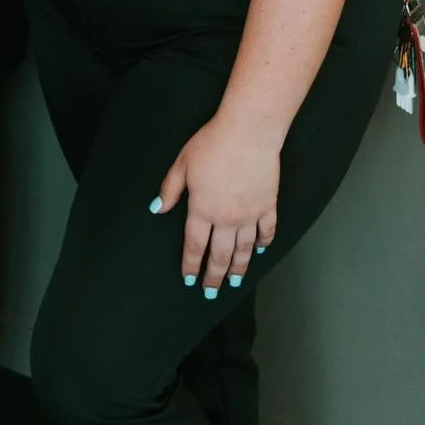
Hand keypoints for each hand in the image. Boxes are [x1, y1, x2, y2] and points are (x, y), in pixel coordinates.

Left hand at [153, 114, 279, 294]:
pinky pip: (266, 232)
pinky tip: (259, 252)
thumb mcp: (182, 164)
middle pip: (219, 255)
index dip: (190, 264)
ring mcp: (250, 215)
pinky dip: (263, 244)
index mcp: (202, 209)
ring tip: (234, 282)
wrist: (248, 133)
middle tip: (211, 291)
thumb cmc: (212, 144)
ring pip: (244, 250)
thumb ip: (170, 189)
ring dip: (238, 268)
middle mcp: (226, 218)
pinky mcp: (268, 206)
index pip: (194, 245)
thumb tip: (156, 209)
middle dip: (214, 276)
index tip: (188, 278)